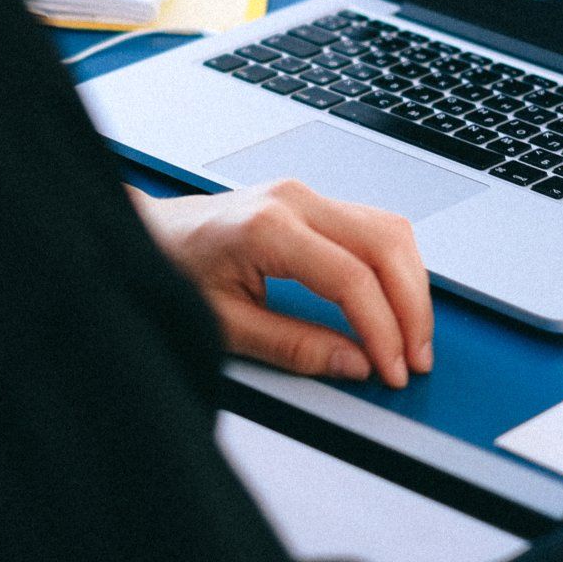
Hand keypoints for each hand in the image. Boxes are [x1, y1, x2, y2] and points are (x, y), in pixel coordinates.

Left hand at [130, 180, 432, 388]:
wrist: (147, 233)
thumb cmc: (173, 269)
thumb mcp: (226, 323)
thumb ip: (294, 346)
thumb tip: (355, 364)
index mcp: (268, 227)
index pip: (352, 278)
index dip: (382, 330)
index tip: (392, 368)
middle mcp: (293, 200)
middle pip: (385, 246)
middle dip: (411, 308)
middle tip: (415, 359)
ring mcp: (304, 194)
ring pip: (389, 230)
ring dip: (411, 285)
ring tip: (411, 337)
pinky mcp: (309, 201)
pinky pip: (373, 225)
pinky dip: (394, 265)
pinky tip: (395, 302)